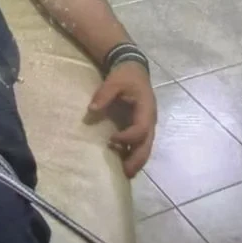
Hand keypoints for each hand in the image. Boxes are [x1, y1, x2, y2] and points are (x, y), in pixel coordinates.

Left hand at [87, 61, 157, 178]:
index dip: (128, 137)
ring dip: (136, 160)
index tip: (112, 140)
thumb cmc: (125, 75)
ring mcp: (147, 124)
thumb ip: (104, 94)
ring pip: (145, 147)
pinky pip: (140, 143)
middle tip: (126, 173)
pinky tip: (123, 162)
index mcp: (146, 109)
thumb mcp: (114, 81)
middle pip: (147, 144)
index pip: (141, 129)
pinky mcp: (141, 126)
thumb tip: (91, 109)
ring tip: (125, 173)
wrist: (134, 69)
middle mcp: (150, 120)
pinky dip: (133, 153)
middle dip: (138, 159)